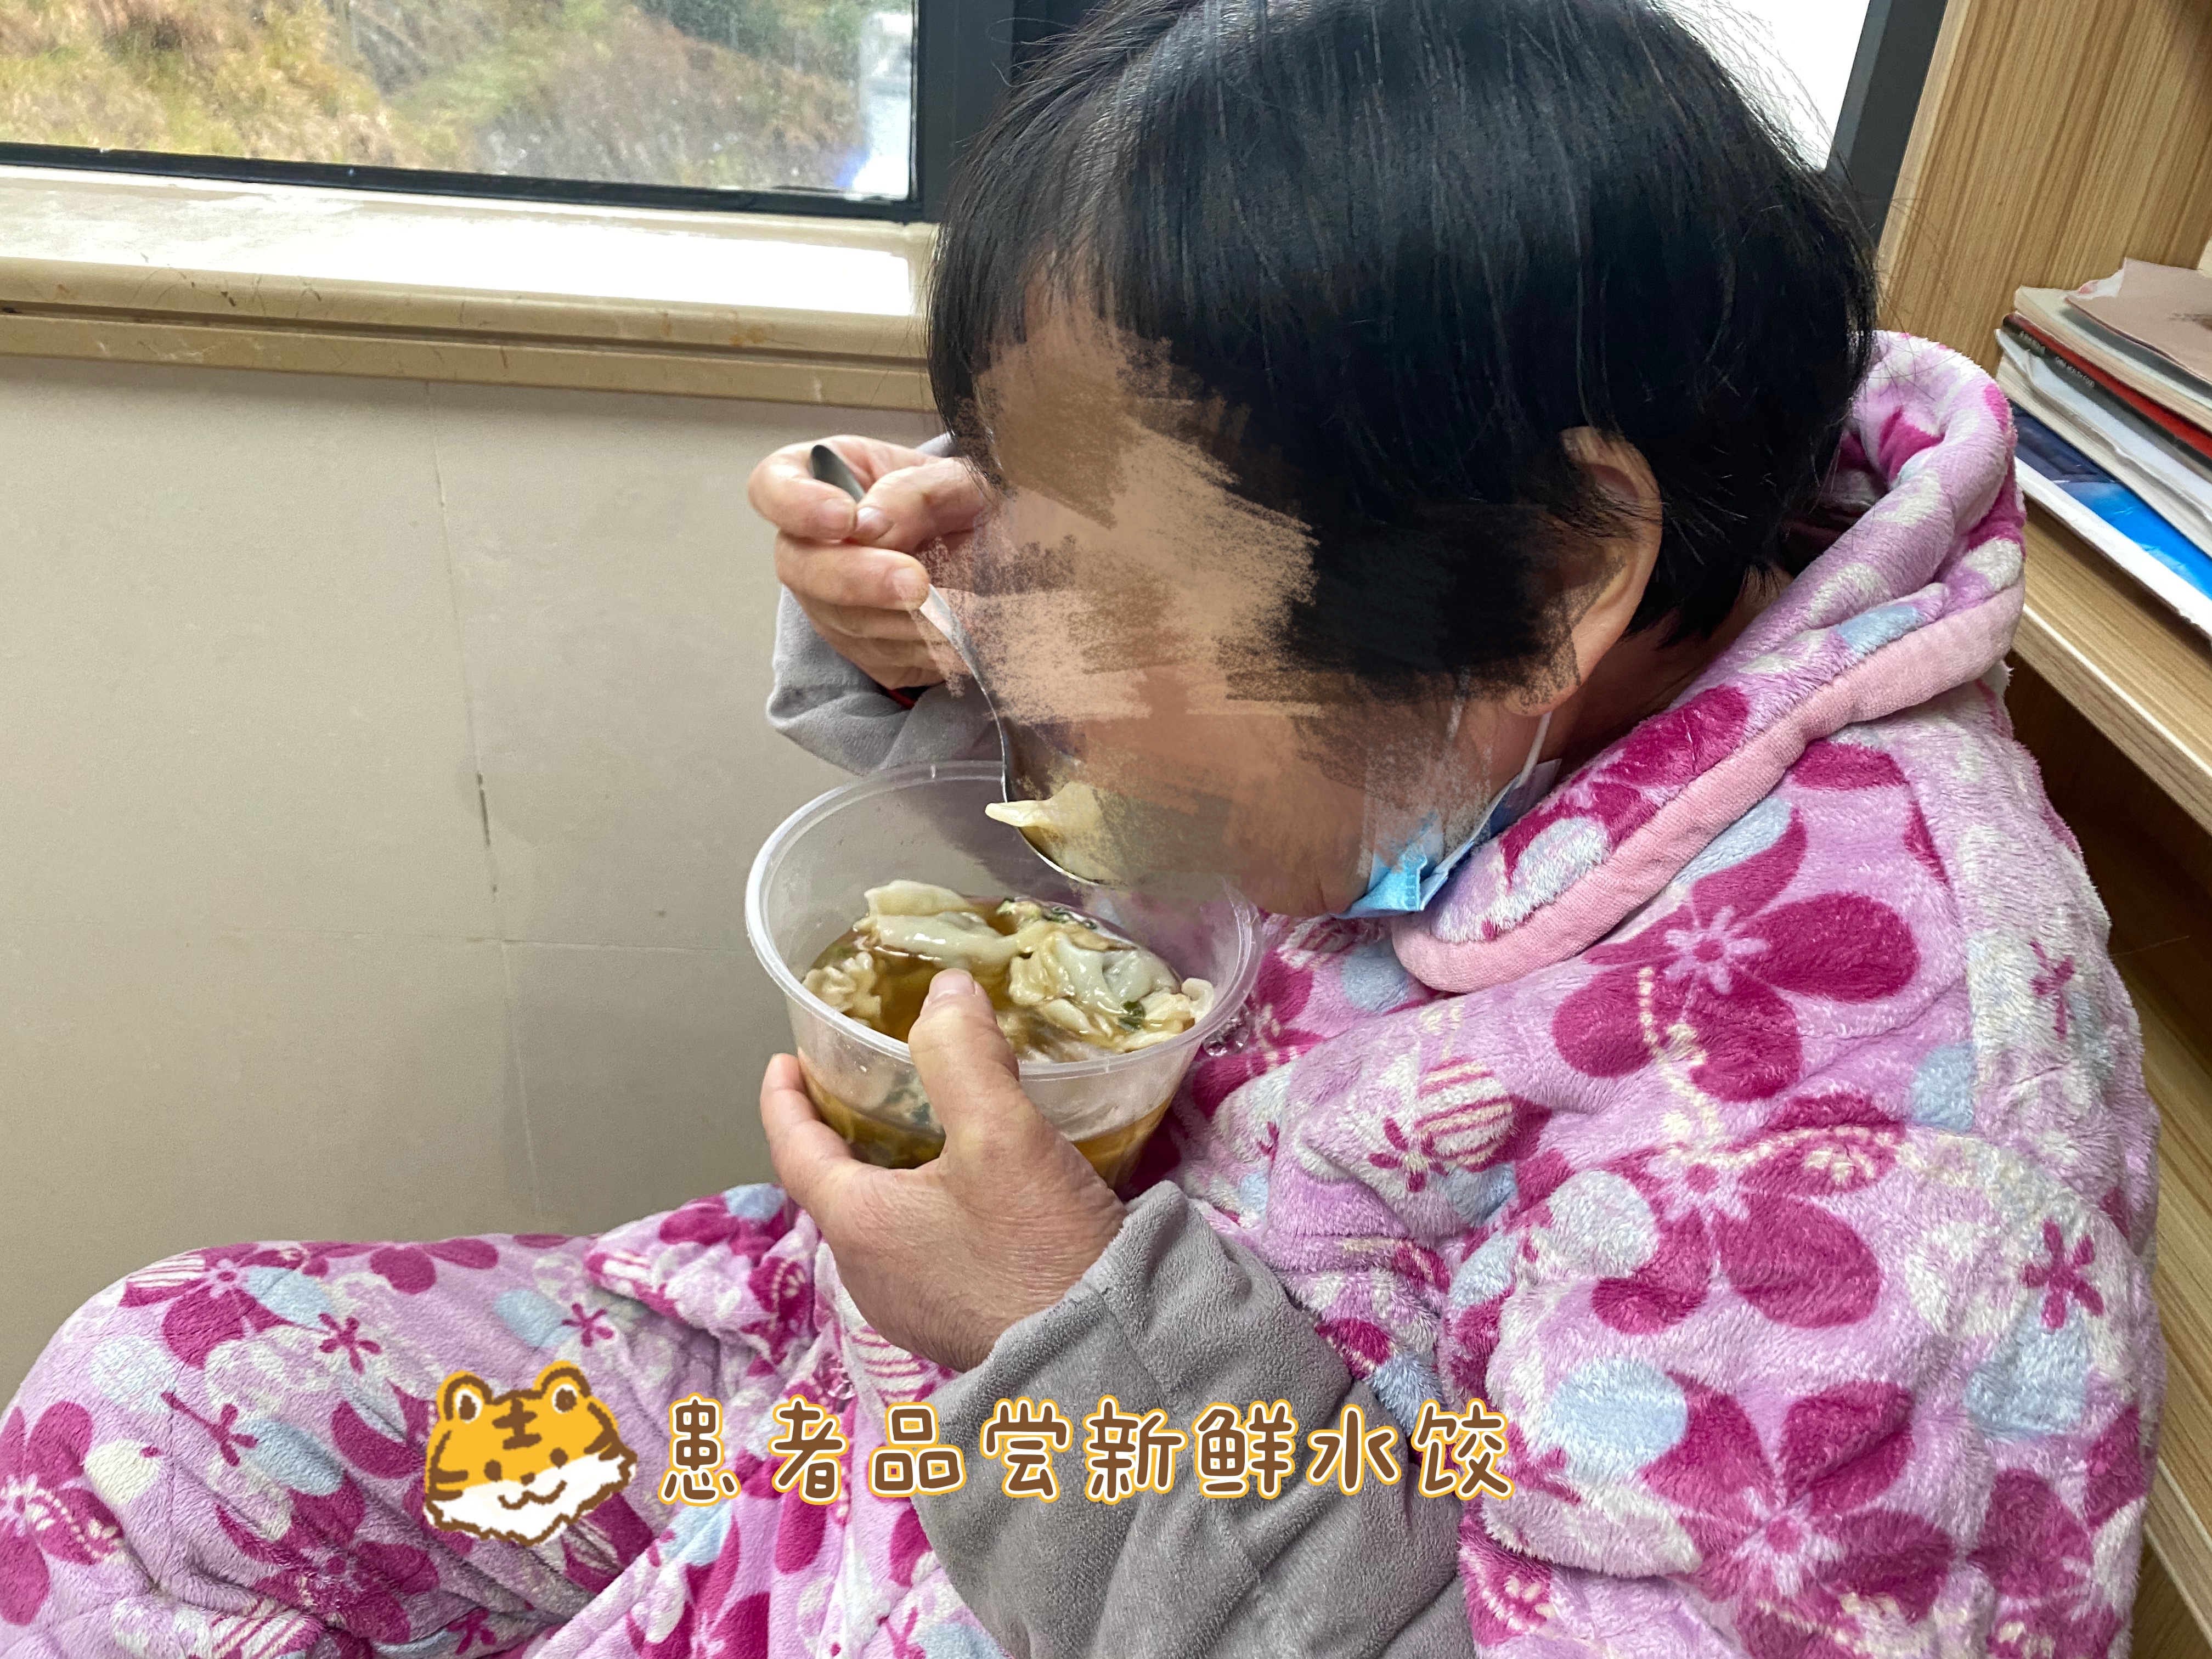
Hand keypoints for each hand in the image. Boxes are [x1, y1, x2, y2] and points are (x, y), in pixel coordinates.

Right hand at [747, 435, 986, 691]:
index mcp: (831, 478)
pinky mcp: (863, 646)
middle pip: (799, 566)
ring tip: (970, 615)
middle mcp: (816, 542)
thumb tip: (870, 523)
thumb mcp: (962, 484)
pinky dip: (923, 650)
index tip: (845, 519)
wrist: (1002, 564)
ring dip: (905, 622)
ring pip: (841, 620)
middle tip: (916, 584)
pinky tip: (962, 639)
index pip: (774, 485)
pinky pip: (878, 656)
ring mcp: (832, 600)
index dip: (796, 504)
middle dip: (857, 579)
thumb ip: (917, 493)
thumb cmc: (975, 510)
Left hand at [761, 970, 1126, 1370]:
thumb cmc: (1041, 1249)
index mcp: (859, 1225)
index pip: (794, 1151)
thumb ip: (962, 1053)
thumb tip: (944, 990)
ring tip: (925, 1130)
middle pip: (836, 1188)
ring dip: (887, 1174)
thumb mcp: (1002, 1135)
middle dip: (841, 1133)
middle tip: (868, 1085)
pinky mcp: (954, 1327)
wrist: (1106, 1357)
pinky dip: (923, 1209)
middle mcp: (868, 1275)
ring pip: (879, 1223)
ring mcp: (910, 1309)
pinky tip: (971, 1194)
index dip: (783, 1100)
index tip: (785, 1063)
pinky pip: (918, 1253)